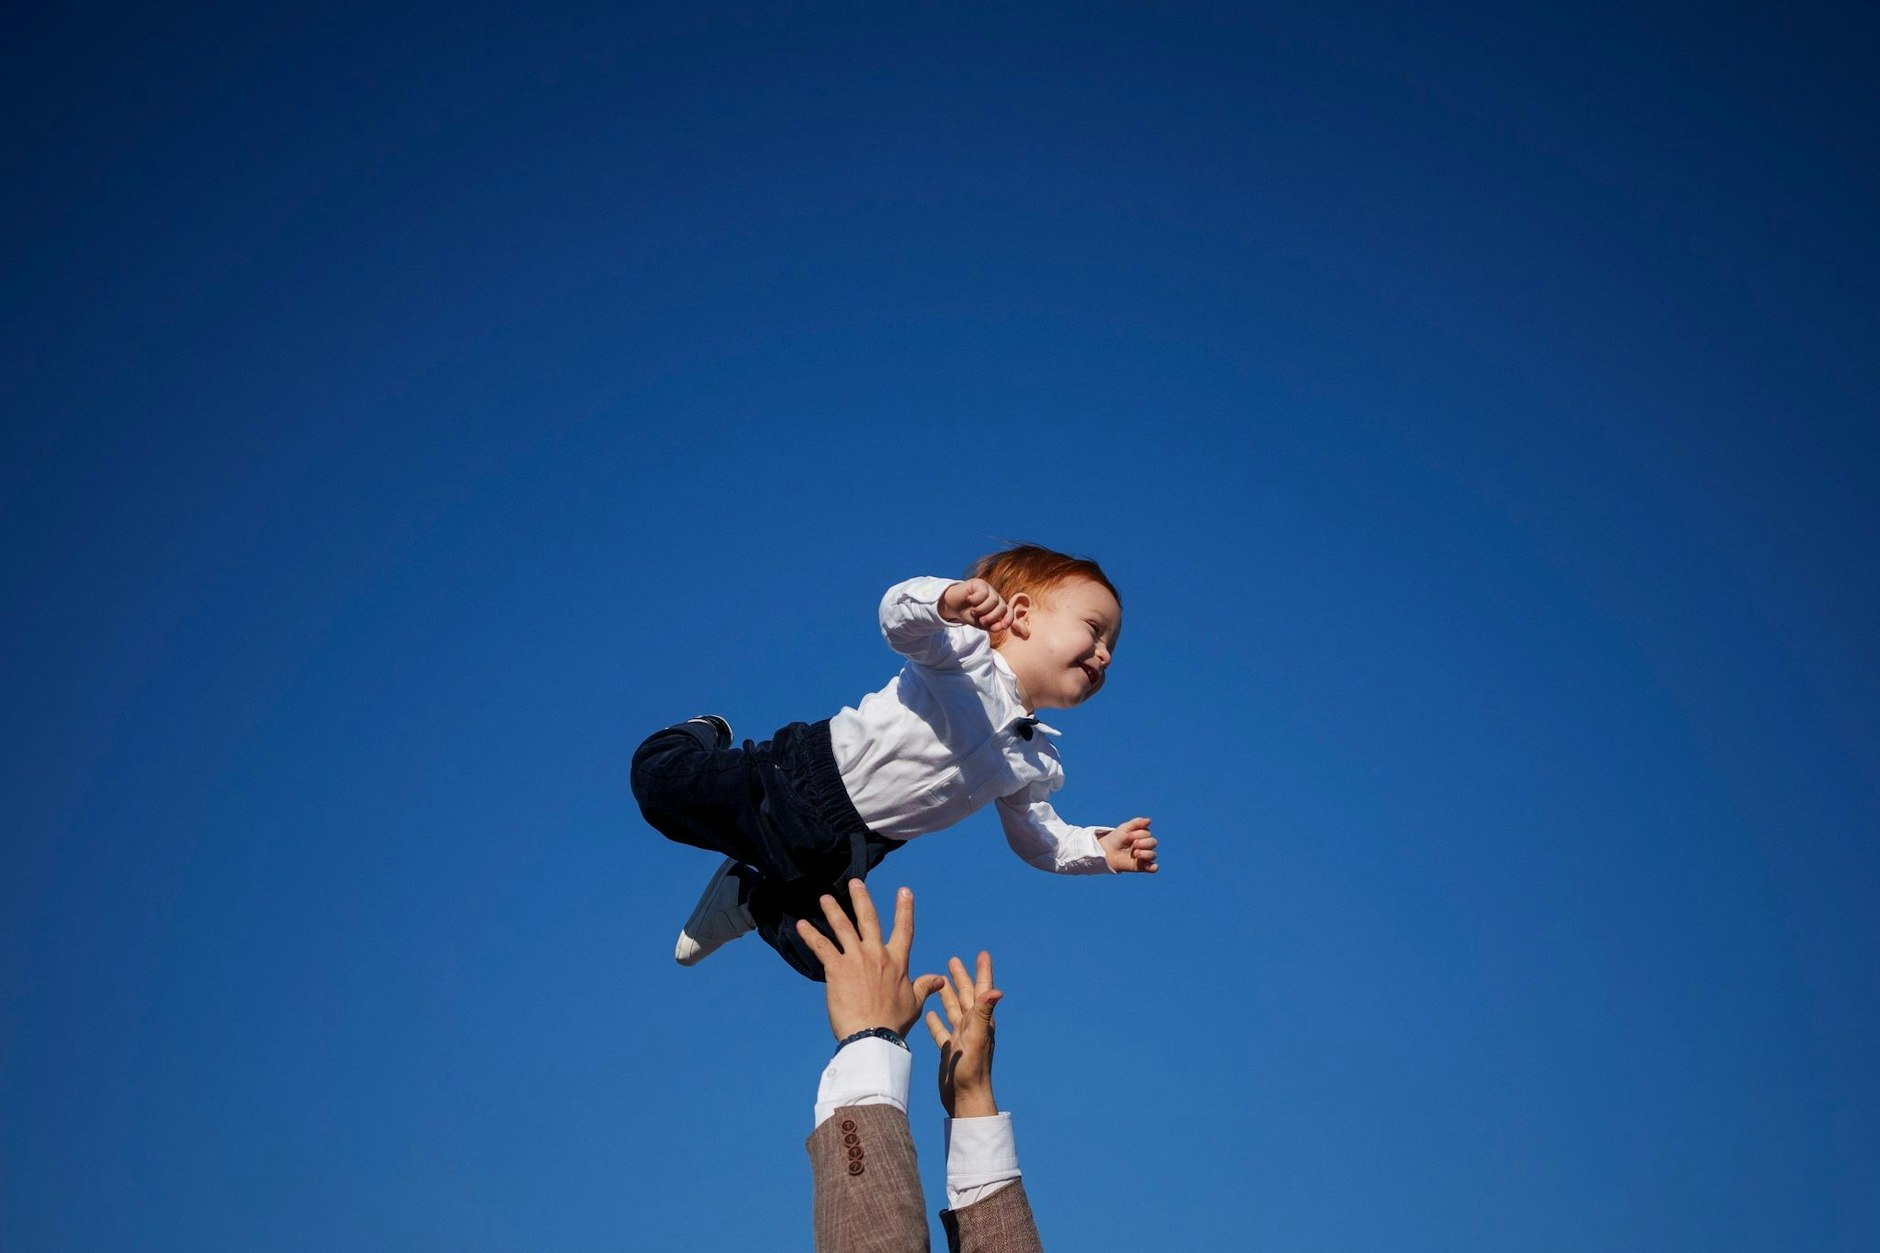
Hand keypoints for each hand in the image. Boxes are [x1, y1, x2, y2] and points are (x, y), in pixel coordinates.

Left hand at [796, 880, 946, 1039]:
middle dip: (861, 899)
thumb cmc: (893, 1023)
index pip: (904, 929)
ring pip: (843, 927)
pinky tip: (800, 925)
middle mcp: (877, 954)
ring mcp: (856, 959)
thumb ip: (924, 986)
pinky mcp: (837, 968)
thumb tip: (940, 979)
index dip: (904, 909)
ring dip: (833, 911)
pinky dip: (810, 935)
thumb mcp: (914, 1003)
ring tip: (824, 898)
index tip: (904, 892)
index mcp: (897, 962)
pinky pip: (821, 946)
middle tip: (855, 883)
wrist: (873, 1036)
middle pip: (869, 919)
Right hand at [923, 951, 1002, 1118]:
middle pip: (966, 996)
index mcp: (980, 1021)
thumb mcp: (977, 1038)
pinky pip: (941, 1031)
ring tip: (940, 981)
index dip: (982, 972)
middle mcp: (972, 1027)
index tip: (982, 954)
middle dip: (961, 977)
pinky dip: (936, 1021)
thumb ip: (984, 1013)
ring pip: (953, 1010)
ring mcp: (960, 1038)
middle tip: (954, 960)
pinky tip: (929, 1013)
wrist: (966, 1099)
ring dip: (948, 995)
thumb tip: (997, 990)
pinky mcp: (949, 1050)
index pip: (982, 990)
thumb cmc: (973, 1071)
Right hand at [940, 578, 1013, 634]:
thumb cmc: (969, 614)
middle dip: (992, 617)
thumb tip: (1002, 626)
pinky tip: (969, 599)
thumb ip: (992, 626)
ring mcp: (989, 590)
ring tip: (973, 611)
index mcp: (998, 608)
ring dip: (982, 609)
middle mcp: (995, 598)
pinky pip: (984, 593)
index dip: (1009, 619)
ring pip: (994, 600)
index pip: (1009, 612)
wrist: (953, 606)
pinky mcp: (980, 583)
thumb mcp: (981, 624)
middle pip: (1002, 607)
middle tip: (981, 620)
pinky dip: (975, 600)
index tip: (1003, 626)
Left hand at [1100, 817, 1158, 872]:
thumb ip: (1137, 823)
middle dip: (1144, 842)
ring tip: (1135, 853)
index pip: (1147, 833)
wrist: (1107, 852)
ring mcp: (1144, 856)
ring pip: (1153, 854)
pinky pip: (1153, 868)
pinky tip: (1149, 865)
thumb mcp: (1125, 828)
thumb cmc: (1116, 839)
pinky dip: (1154, 867)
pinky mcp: (1142, 866)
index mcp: (1142, 835)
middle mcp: (1145, 845)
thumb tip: (1149, 820)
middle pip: (1153, 842)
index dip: (1139, 834)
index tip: (1128, 836)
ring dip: (1145, 853)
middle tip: (1133, 843)